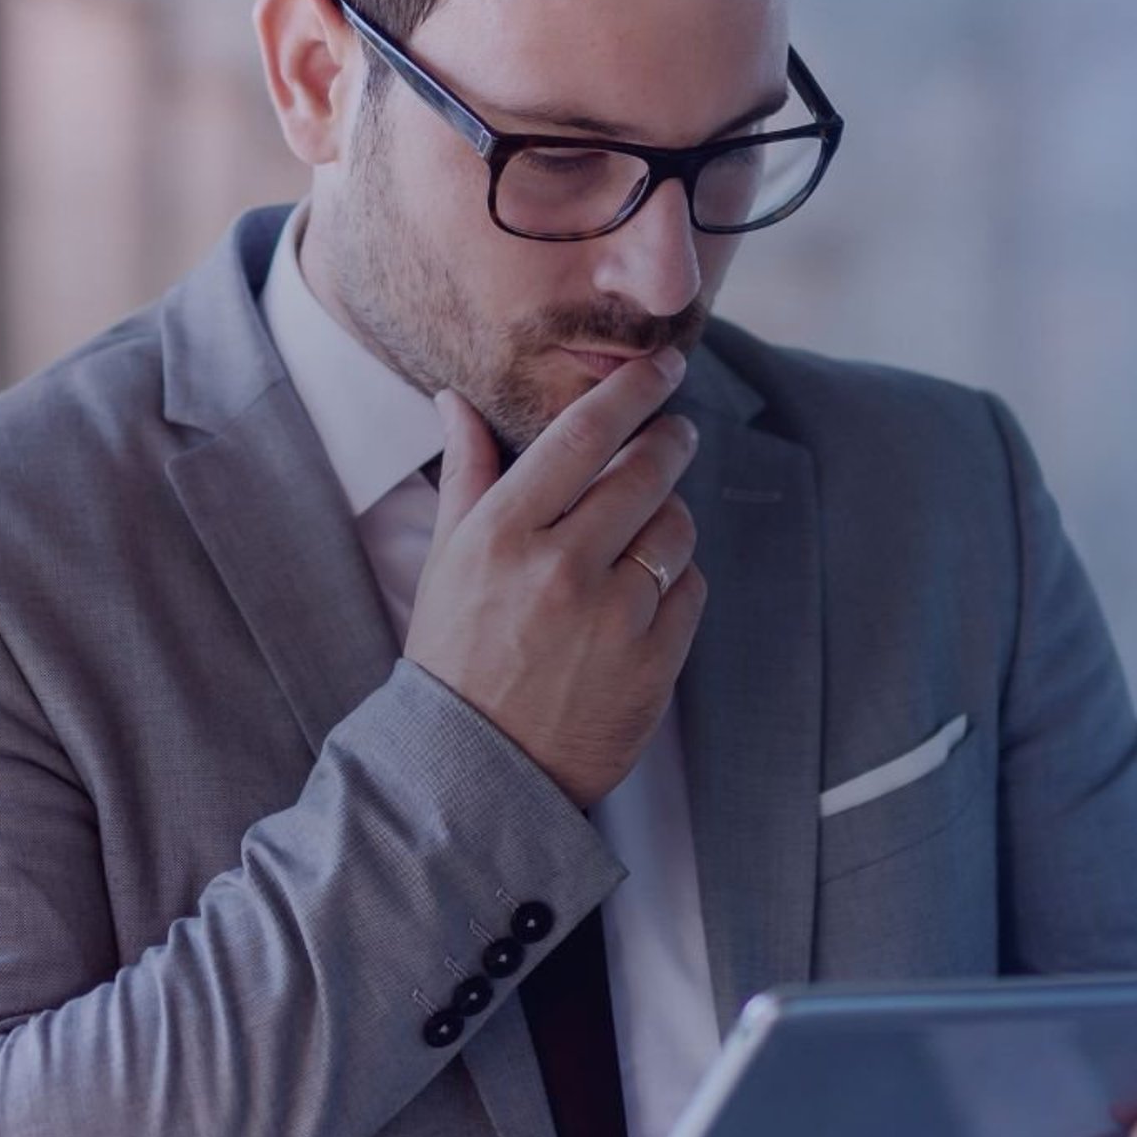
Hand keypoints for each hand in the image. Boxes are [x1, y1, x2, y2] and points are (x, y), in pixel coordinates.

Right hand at [400, 352, 708, 807]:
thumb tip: (456, 401)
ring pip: (675, 528)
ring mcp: (613, 617)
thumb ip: (466, 475)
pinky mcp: (653, 662)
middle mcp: (561, 568)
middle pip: (645, 471)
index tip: (663, 366)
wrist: (478, 771)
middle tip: (674, 433)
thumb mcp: (446, 561)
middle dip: (669, 441)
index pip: (583, 435)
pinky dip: (676, 582)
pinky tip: (646, 593)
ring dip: (668, 518)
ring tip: (643, 531)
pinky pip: (690, 589)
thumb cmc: (456, 657)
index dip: (633, 390)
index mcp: (503, 534)